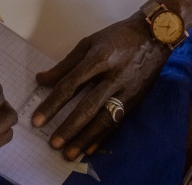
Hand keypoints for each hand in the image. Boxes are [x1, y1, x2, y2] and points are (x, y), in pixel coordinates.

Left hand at [32, 15, 167, 159]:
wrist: (155, 36)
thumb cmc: (117, 37)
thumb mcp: (89, 42)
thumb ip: (65, 64)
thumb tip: (41, 80)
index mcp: (99, 59)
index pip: (71, 85)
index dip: (53, 104)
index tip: (37, 120)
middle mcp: (113, 77)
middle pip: (88, 106)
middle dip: (70, 127)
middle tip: (53, 144)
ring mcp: (126, 91)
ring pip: (104, 119)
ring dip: (85, 138)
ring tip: (69, 154)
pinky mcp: (135, 100)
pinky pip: (117, 122)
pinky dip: (103, 137)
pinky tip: (90, 148)